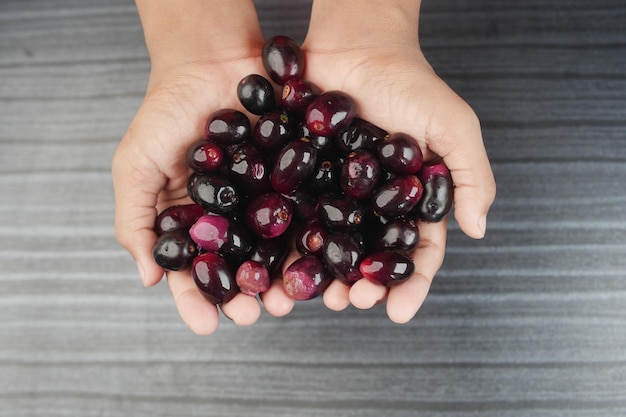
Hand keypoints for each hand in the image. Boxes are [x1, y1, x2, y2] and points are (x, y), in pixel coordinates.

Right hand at [112, 1, 294, 334]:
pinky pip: (303, 214)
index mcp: (190, 221)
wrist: (211, 60)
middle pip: (238, 268)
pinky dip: (309, 239)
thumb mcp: (135, 165)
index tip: (208, 326)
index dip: (197, 301)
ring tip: (286, 299)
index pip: (193, 271)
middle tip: (254, 313)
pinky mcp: (294, 181)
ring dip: (280, 278)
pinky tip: (315, 259)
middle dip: (245, 295)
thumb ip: (135, 220)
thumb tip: (149, 278)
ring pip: (274, 250)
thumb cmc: (165, 110)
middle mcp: (228, 217)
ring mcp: (262, 201)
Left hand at [301, 1, 496, 321]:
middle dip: (362, 285)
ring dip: (324, 274)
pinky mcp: (300, 176)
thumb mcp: (454, 124)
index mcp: (409, 198)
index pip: (416, 250)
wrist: (356, 41)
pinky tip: (281, 261)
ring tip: (318, 296)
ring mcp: (335, 191)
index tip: (399, 311)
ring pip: (330, 243)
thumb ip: (470, 175)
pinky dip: (289, 239)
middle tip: (351, 303)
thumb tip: (479, 229)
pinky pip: (295, 213)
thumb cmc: (410, 79)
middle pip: (368, 255)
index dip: (410, 283)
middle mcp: (372, 202)